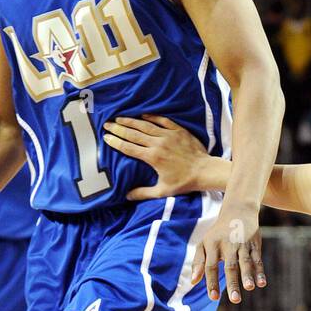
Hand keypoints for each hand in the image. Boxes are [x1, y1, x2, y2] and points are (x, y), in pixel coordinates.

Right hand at [102, 115, 226, 199]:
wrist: (205, 171)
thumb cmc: (184, 182)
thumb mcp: (163, 191)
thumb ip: (144, 193)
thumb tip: (127, 196)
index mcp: (152, 157)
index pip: (128, 148)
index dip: (115, 142)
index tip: (106, 137)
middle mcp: (157, 144)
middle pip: (133, 134)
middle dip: (118, 128)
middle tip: (107, 124)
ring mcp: (168, 135)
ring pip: (145, 125)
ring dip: (131, 121)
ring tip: (120, 118)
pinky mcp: (178, 131)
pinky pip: (162, 120)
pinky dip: (152, 116)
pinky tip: (143, 114)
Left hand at [191, 201, 264, 303]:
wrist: (238, 211)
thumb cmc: (218, 234)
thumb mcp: (205, 244)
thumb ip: (199, 263)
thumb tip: (193, 282)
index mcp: (212, 245)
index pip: (211, 266)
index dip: (212, 282)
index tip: (213, 298)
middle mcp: (227, 244)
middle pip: (230, 266)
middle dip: (232, 283)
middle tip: (235, 300)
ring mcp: (242, 244)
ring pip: (245, 262)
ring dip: (248, 275)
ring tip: (249, 288)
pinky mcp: (254, 244)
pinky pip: (257, 259)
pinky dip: (260, 271)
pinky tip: (262, 283)